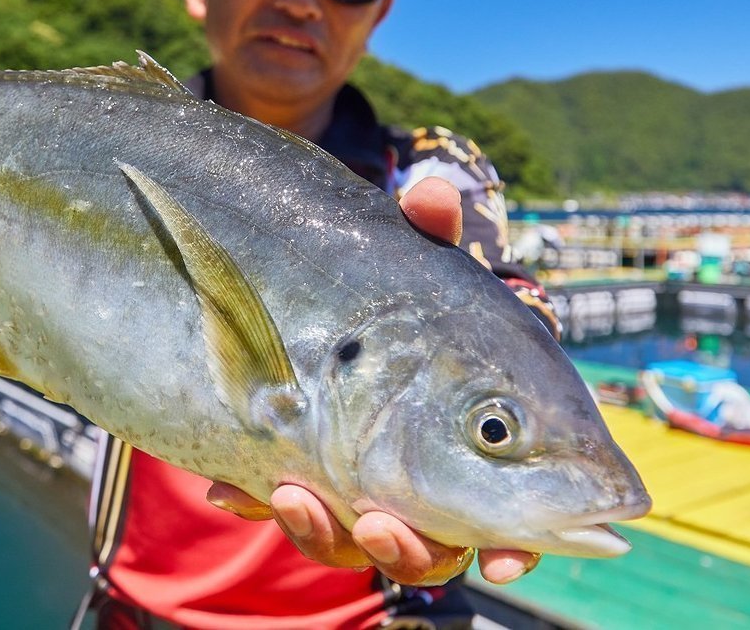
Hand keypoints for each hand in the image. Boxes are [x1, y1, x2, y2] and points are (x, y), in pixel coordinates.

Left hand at [206, 177, 540, 585]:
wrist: (301, 289)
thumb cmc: (387, 283)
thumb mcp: (406, 258)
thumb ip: (426, 235)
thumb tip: (430, 193)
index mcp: (476, 434)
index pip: (520, 513)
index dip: (520, 546)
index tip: (504, 556)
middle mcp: (425, 475)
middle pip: (435, 543)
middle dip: (410, 546)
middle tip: (379, 522)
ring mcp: (360, 484)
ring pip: (355, 541)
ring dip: (327, 532)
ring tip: (291, 495)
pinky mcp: (301, 478)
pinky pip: (286, 510)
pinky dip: (258, 500)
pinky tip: (229, 487)